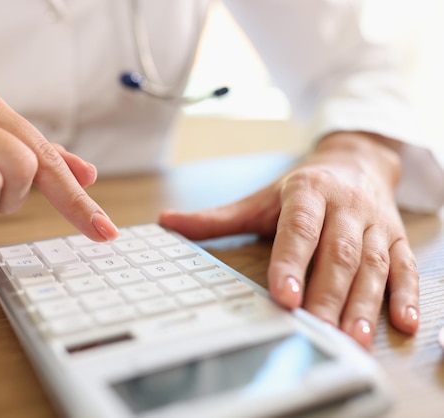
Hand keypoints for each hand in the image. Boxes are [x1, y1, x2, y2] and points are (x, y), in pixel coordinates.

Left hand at [159, 132, 418, 348]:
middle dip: (326, 293)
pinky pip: (405, 266)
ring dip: (363, 302)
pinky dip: (406, 294)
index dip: (292, 261)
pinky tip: (402, 323)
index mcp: (308, 192)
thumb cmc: (302, 187)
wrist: (355, 161)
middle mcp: (345, 207)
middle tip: (315, 329)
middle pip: (337, 253)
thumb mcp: (260, 198)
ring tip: (353, 337)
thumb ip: (218, 217)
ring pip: (371, 265)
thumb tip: (166, 221)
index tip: (283, 295)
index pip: (299, 229)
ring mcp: (374, 224)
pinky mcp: (396, 239)